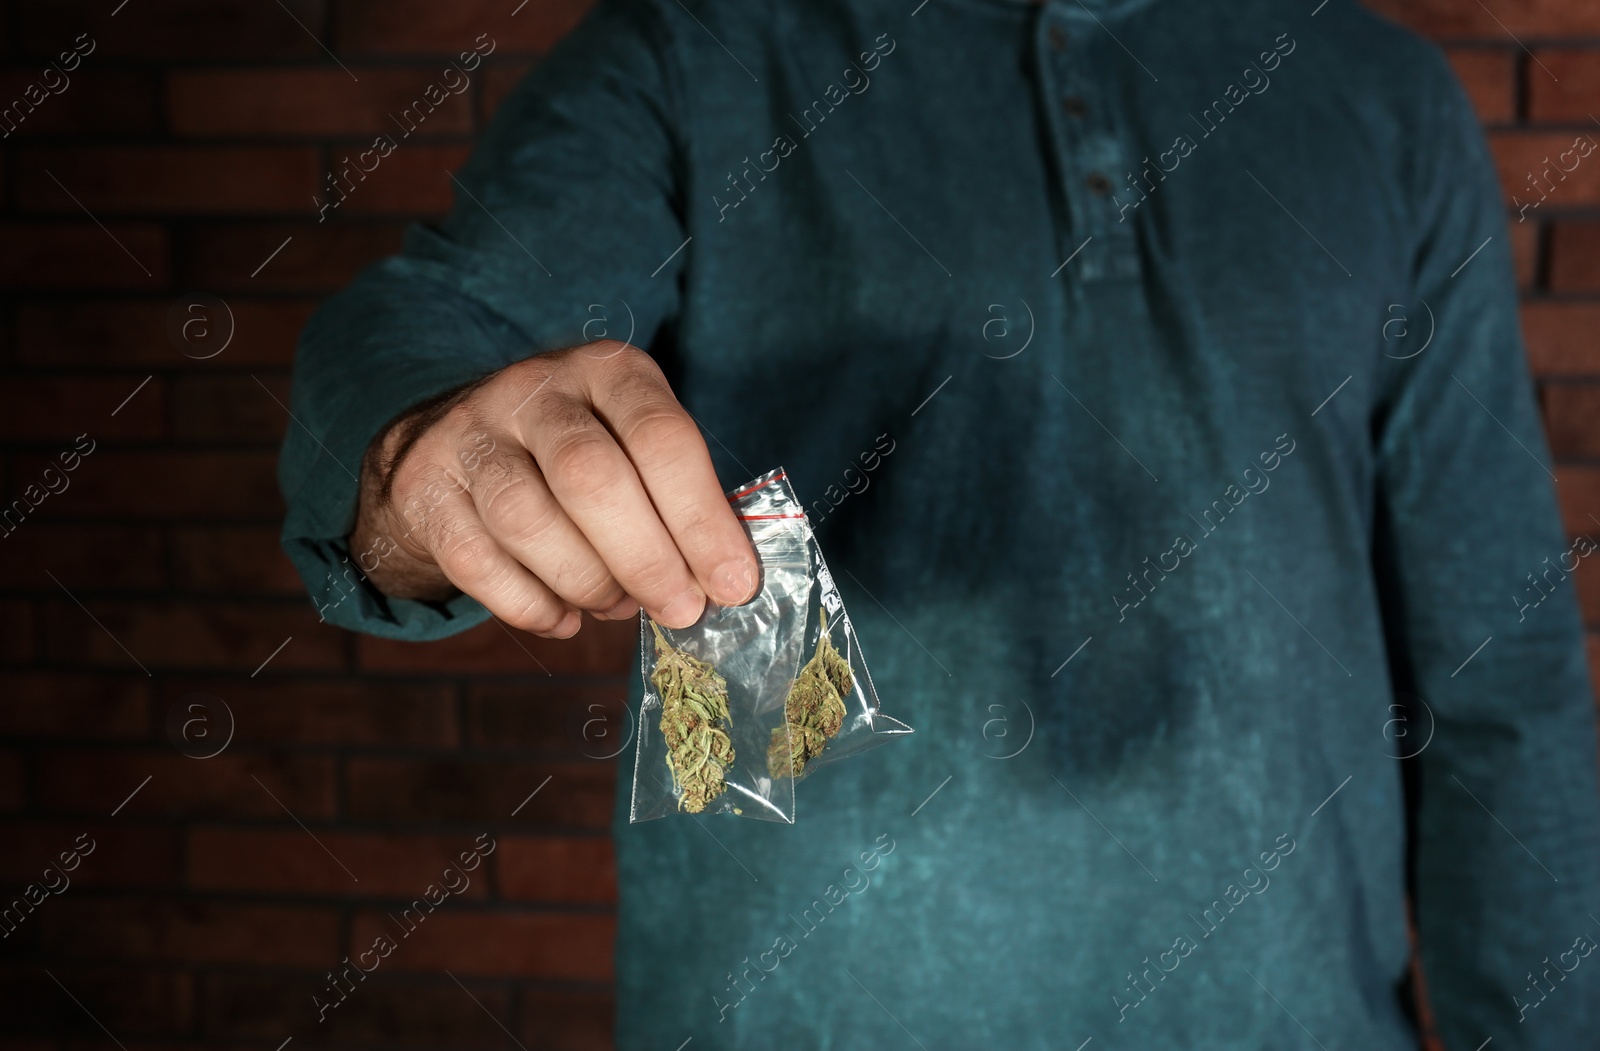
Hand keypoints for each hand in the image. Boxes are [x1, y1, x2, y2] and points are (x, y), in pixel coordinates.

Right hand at [347, 342, 758, 637]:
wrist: (455, 442)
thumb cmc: (577, 455)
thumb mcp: (635, 446)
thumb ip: (680, 502)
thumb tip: (725, 581)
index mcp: (607, 370)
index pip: (661, 437)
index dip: (701, 519)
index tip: (733, 583)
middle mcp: (533, 388)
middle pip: (591, 477)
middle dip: (646, 558)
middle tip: (680, 610)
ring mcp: (469, 433)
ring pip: (527, 519)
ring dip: (586, 582)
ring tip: (616, 606)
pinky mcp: (422, 485)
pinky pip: (474, 560)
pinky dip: (529, 604)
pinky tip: (564, 618)